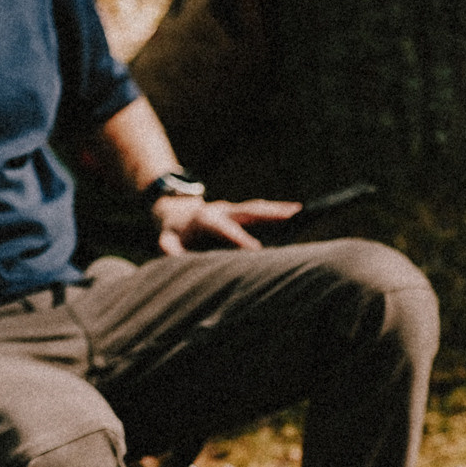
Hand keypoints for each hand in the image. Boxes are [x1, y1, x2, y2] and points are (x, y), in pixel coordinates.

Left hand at [151, 195, 302, 255]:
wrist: (175, 212)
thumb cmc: (173, 232)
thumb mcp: (166, 240)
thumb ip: (171, 249)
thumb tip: (176, 258)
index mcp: (205, 219)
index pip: (225, 229)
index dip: (240, 239)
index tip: (256, 250)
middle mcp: (221, 210)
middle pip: (248, 211)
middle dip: (268, 215)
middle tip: (289, 218)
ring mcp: (232, 209)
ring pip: (257, 208)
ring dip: (278, 210)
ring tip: (299, 212)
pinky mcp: (239, 211)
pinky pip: (259, 210)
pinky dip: (277, 211)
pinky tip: (296, 212)